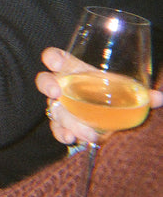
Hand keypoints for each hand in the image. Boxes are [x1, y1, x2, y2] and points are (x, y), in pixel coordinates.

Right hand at [37, 47, 162, 144]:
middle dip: (48, 85)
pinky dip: (62, 133)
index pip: (56, 58)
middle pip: (45, 81)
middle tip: (57, 92)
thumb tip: (159, 97)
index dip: (52, 58)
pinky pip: (56, 127)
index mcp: (74, 70)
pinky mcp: (62, 123)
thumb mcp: (125, 91)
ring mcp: (60, 105)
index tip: (54, 62)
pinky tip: (71, 138)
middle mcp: (63, 86)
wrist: (106, 117)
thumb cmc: (111, 94)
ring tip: (85, 132)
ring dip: (66, 120)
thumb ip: (140, 94)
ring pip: (53, 109)